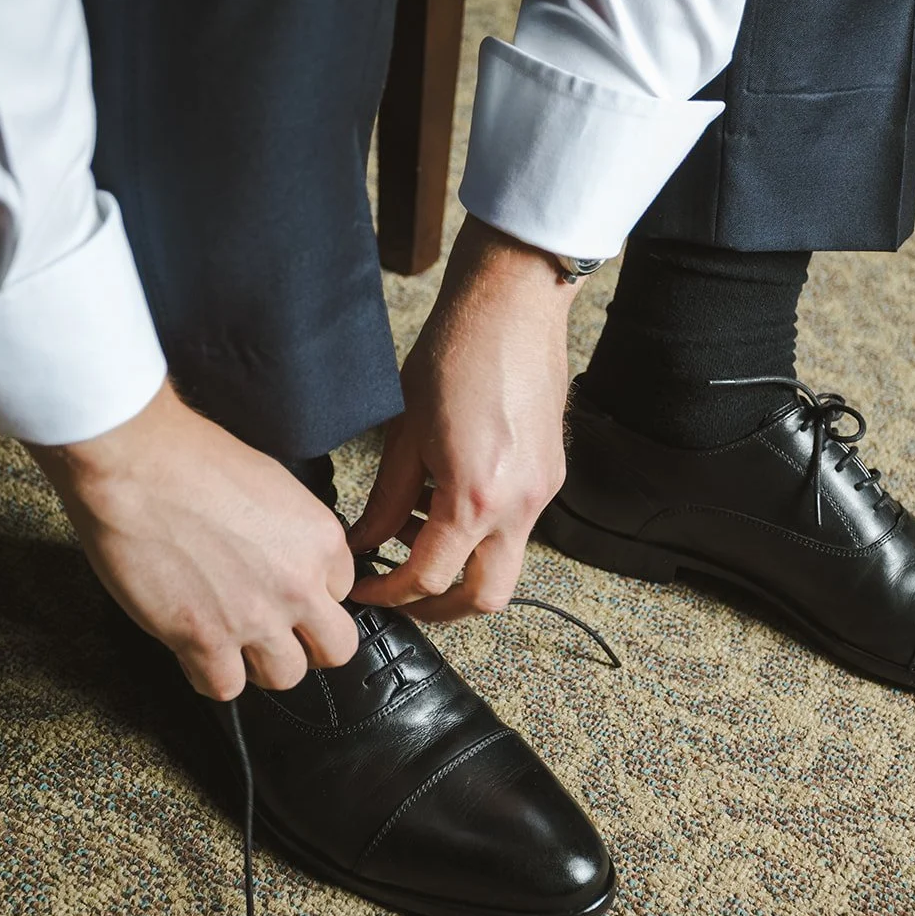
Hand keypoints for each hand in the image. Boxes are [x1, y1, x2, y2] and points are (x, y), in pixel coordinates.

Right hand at [28, 381, 357, 699]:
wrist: (135, 464)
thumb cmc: (190, 458)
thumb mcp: (271, 483)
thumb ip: (290, 531)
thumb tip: (284, 555)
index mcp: (320, 540)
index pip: (341, 591)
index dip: (311, 593)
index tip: (286, 590)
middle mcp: (298, 584)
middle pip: (334, 648)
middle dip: (307, 643)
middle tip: (276, 631)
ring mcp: (254, 618)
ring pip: (285, 676)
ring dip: (259, 663)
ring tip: (232, 640)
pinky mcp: (203, 639)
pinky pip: (225, 687)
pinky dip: (211, 674)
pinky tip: (196, 650)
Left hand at [349, 216, 578, 620]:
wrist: (512, 307)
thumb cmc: (455, 353)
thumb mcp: (404, 433)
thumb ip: (386, 499)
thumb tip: (366, 541)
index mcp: (475, 497)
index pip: (429, 579)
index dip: (389, 593)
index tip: (364, 588)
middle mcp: (518, 505)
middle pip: (484, 598)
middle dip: (437, 608)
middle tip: (398, 593)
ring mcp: (542, 492)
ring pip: (504, 566)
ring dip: (461, 570)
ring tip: (415, 538)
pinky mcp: (550, 475)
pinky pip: (517, 529)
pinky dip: (480, 535)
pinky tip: (445, 503)